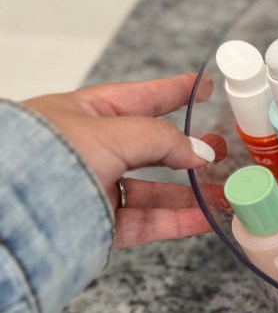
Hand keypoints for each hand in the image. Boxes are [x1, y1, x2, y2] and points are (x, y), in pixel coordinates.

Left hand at [23, 73, 226, 248]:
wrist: (12, 213)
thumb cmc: (46, 159)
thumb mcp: (111, 134)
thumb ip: (161, 139)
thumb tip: (198, 151)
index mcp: (82, 114)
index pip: (139, 97)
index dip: (173, 91)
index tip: (202, 87)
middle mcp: (86, 150)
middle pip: (148, 148)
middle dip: (187, 149)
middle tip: (219, 149)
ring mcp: (90, 188)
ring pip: (150, 190)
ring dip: (187, 192)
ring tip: (221, 191)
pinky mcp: (94, 225)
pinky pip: (143, 222)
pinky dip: (176, 221)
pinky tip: (203, 219)